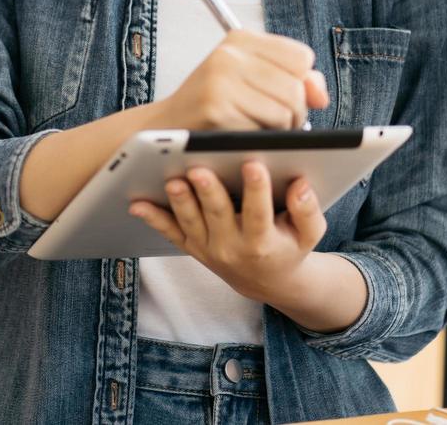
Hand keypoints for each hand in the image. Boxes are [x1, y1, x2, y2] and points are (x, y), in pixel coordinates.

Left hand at [129, 161, 327, 303]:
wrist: (267, 281)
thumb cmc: (289, 246)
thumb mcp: (309, 234)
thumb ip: (307, 210)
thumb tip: (300, 185)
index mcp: (262, 242)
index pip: (259, 213)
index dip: (257, 190)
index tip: (254, 165)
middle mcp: (232, 247)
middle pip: (218, 216)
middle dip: (208, 192)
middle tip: (199, 169)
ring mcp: (208, 247)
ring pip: (191, 222)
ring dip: (179, 202)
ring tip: (172, 181)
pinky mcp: (191, 246)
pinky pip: (169, 233)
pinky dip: (153, 218)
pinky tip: (137, 204)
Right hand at [149, 29, 328, 130]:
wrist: (164, 128)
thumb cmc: (214, 105)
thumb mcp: (250, 79)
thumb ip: (294, 79)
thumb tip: (319, 95)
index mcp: (240, 38)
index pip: (301, 57)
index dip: (303, 82)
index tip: (287, 96)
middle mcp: (230, 53)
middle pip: (297, 86)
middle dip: (295, 112)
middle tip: (275, 122)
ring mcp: (221, 79)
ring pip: (286, 109)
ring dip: (282, 129)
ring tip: (260, 130)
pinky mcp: (217, 108)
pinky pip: (266, 128)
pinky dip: (263, 140)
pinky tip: (244, 136)